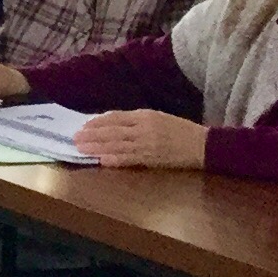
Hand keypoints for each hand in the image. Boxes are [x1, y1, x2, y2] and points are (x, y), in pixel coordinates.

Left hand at [75, 109, 208, 169]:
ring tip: (82, 149)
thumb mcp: (157, 117)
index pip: (116, 118)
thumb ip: (135, 120)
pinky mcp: (152, 159)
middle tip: (75, 138)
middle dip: (92, 135)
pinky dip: (115, 160)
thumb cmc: (179, 129)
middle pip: (113, 132)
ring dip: (98, 148)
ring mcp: (147, 145)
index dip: (98, 122)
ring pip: (117, 146)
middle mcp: (144, 129)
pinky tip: (102, 160)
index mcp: (145, 115)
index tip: (84, 125)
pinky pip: (130, 159)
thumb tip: (111, 123)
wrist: (202, 145)